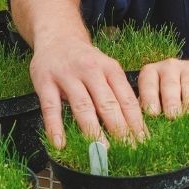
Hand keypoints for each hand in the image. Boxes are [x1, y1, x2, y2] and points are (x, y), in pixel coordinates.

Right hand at [29, 40, 147, 149]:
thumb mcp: (106, 68)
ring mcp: (67, 75)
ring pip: (83, 106)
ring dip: (93, 131)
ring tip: (101, 152)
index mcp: (110, 69)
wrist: (57, 36)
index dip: (136, 123)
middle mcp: (91, 70)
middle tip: (127, 152)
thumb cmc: (86, 60)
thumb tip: (134, 126)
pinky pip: (51, 107)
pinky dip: (55, 127)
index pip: (127, 100)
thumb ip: (117, 92)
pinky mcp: (45, 81)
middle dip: (119, 130)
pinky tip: (60, 144)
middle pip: (108, 104)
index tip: (143, 143)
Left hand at [137, 58, 188, 117]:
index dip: (150, 99)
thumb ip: (148, 107)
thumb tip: (146, 125)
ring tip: (188, 116)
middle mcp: (168, 67)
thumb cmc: (165, 92)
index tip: (153, 113)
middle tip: (172, 116)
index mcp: (151, 72)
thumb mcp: (153, 96)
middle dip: (171, 102)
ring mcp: (188, 68)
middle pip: (170, 84)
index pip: (148, 84)